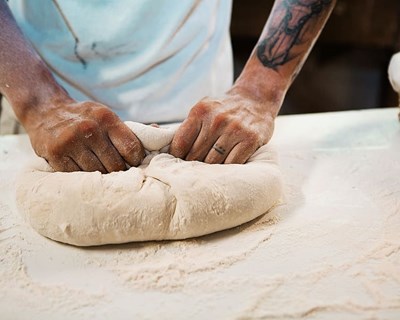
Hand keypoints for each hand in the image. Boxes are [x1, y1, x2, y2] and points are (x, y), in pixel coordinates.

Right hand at [26, 100, 143, 172]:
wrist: (46, 110)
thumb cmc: (85, 117)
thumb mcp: (106, 116)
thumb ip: (129, 129)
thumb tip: (160, 131)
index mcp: (106, 118)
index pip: (132, 148)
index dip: (136, 160)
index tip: (132, 163)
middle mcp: (89, 130)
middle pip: (116, 165)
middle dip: (118, 170)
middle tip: (115, 169)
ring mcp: (71, 142)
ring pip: (97, 173)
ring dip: (100, 174)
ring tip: (99, 168)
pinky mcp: (56, 154)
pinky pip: (78, 175)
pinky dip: (83, 175)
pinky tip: (82, 167)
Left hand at [169, 91, 274, 163]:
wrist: (255, 98)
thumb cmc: (223, 110)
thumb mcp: (203, 110)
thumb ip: (188, 128)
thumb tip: (165, 150)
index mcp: (200, 111)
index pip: (180, 143)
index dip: (177, 158)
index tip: (178, 165)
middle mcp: (216, 119)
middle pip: (195, 155)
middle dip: (193, 165)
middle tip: (194, 172)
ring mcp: (234, 129)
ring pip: (213, 162)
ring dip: (210, 170)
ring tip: (209, 173)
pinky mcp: (250, 139)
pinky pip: (232, 163)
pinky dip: (227, 169)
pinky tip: (225, 168)